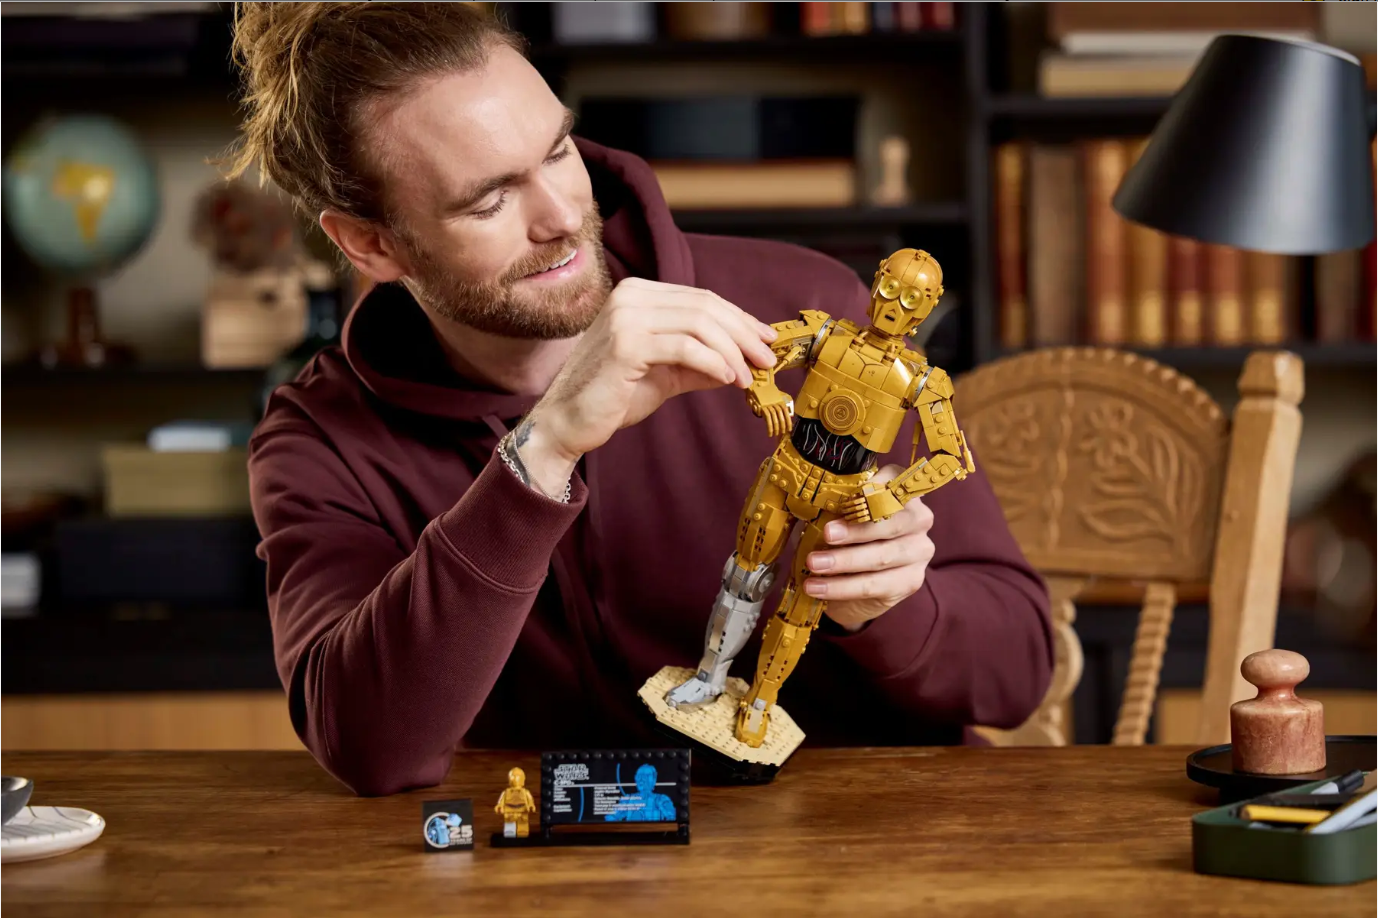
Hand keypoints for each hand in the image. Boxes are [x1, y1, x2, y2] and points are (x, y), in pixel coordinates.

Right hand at [517, 278, 777, 491]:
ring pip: (699, 324)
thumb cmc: (611, 397)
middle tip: (768, 359)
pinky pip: (685, 348)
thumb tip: (743, 363)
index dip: (739, 319)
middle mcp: (629, 297)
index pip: (701, 299)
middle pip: (705, 307)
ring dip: (733, 351)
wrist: (567, 423)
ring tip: (750, 375)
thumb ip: (700, 363)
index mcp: (637, 295)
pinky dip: (714, 363)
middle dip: (743, 334)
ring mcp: (625, 317)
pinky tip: (727, 379)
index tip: (766, 341)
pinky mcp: (625, 344)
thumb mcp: (665, 374)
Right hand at [748, 387, 793, 437]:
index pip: (785, 411)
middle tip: (782, 432)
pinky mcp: (761, 407)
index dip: (788, 421)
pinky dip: (769, 427)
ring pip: (774, 417)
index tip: (789, 429)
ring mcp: (768, 404)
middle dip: (782, 425)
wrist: (755, 386)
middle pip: (780, 415)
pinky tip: (769, 432)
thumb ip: (781, 405)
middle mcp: (774, 402)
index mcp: (779, 400)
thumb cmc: (765, 394)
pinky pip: (767, 418)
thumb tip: (787, 415)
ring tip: (775, 434)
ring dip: (775, 427)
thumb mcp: (775, 397)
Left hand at [804, 465, 935, 632]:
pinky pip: (875, 585)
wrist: (852, 584)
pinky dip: (843, 587)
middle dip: (856, 530)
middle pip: (891, 523)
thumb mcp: (838, 519)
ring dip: (844, 561)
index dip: (871, 491)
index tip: (846, 500)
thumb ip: (833, 510)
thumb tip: (811, 506)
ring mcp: (919, 551)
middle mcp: (918, 519)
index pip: (892, 484)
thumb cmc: (845, 541)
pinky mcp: (911, 581)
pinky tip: (818, 587)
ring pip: (882, 557)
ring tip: (814, 564)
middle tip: (827, 534)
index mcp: (901, 493)